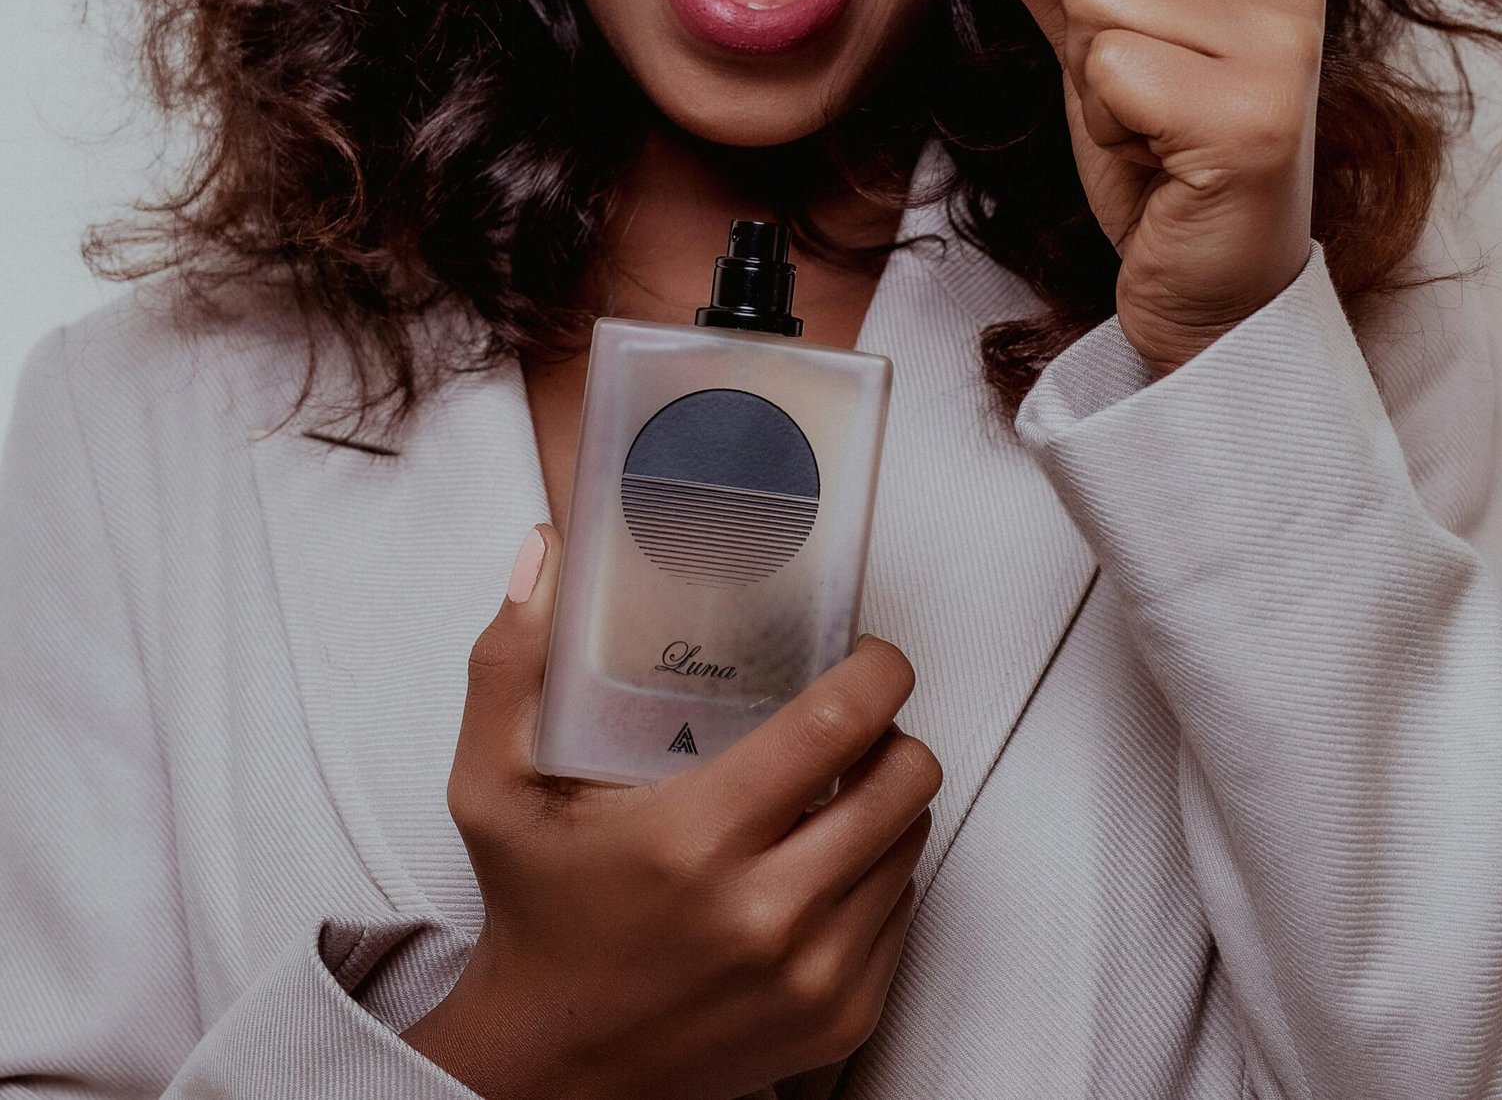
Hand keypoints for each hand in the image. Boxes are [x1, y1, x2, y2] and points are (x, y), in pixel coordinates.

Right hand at [402, 525, 938, 1099]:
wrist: (550, 1070)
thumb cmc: (533, 911)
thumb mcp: (491, 785)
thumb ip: (509, 660)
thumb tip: (543, 551)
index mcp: (696, 839)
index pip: (840, 725)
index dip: (877, 670)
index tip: (866, 653)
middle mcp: (768, 913)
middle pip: (904, 780)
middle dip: (892, 731)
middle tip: (850, 717)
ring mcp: (814, 975)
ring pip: (913, 842)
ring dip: (887, 800)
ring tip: (835, 782)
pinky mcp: (842, 1019)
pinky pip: (904, 910)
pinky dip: (880, 871)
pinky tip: (827, 855)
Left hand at [902, 0, 1322, 373]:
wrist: (1213, 283)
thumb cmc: (1159, 156)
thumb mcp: (1089, 33)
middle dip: (1073, 9)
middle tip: (1124, 80)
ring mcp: (1279, 43)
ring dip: (1089, 68)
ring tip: (1143, 116)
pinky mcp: (1253, 115)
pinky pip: (1111, 67)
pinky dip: (1105, 116)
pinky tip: (1151, 149)